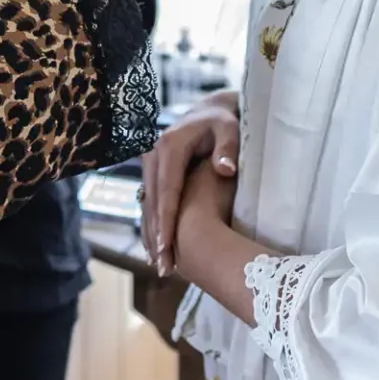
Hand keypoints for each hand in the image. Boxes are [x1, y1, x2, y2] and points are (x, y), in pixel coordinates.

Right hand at [140, 91, 238, 275]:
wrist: (209, 111)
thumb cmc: (224, 122)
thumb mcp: (230, 129)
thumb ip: (228, 148)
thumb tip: (225, 169)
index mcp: (170, 146)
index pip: (168, 191)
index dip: (167, 221)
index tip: (167, 247)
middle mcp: (153, 155)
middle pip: (154, 204)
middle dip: (157, 237)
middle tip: (165, 268)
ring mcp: (150, 164)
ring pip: (148, 206)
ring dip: (152, 236)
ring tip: (161, 266)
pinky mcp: (152, 172)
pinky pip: (150, 203)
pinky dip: (153, 226)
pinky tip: (157, 250)